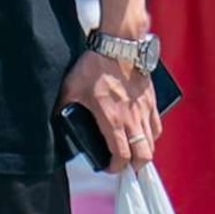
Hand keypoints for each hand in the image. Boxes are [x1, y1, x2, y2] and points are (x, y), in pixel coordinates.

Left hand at [60, 48, 161, 170]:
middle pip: (144, 155)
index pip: (122, 157)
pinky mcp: (152, 100)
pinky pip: (157, 125)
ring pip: (152, 142)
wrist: (119, 45)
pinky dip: (151, 134)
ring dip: (143, 151)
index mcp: (112, 121)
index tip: (108, 167)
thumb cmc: (96, 66)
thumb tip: (57, 117)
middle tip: (124, 165)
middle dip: (135, 166)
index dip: (115, 168)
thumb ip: (64, 108)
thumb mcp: (72, 89)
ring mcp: (145, 110)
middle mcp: (132, 119)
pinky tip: (142, 131)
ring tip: (133, 151)